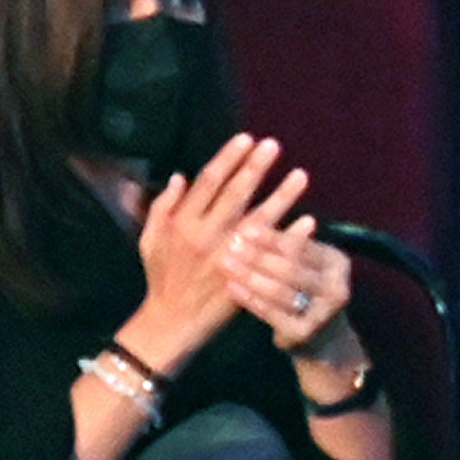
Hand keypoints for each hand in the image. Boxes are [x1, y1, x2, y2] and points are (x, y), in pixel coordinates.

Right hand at [132, 135, 305, 364]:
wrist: (173, 320)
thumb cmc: (162, 276)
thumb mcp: (150, 239)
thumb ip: (162, 206)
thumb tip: (179, 176)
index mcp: (184, 223)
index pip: (208, 182)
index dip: (228, 158)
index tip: (245, 138)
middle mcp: (207, 236)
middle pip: (235, 194)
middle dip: (255, 168)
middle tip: (274, 145)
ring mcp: (229, 257)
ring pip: (260, 221)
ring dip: (282, 197)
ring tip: (301, 175)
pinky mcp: (245, 276)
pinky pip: (273, 255)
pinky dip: (290, 237)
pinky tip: (309, 221)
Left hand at [221, 211, 358, 354]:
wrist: (322, 340)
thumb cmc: (305, 292)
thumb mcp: (302, 265)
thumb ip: (286, 244)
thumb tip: (258, 214)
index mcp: (337, 263)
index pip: (301, 246)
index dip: (272, 237)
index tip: (244, 227)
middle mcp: (336, 288)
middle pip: (291, 268)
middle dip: (259, 255)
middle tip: (231, 244)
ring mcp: (323, 314)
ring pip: (280, 292)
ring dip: (250, 276)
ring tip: (225, 262)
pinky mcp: (304, 334)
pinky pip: (272, 314)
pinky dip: (250, 299)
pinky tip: (231, 287)